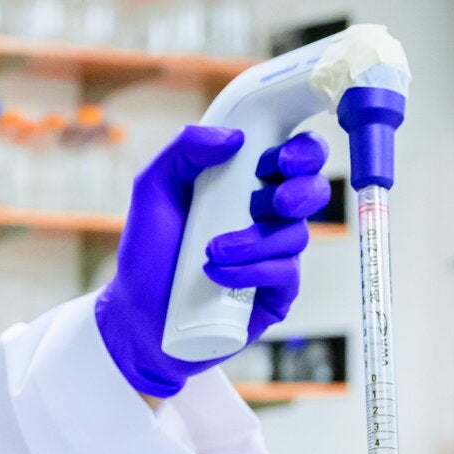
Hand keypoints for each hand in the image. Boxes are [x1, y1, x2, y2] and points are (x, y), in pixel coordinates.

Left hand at [94, 124, 331, 398]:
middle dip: (302, 191)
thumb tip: (231, 136)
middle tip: (273, 202)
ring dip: (255, 240)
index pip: (293, 156)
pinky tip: (216, 274)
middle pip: (315, 190)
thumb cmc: (148, 253)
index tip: (281, 159)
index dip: (302, 151)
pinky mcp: (276, 293)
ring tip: (211, 251)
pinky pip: (286, 274)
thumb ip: (182, 152)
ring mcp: (275, 256)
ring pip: (297, 234)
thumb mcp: (152, 192)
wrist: (138, 317)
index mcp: (245, 183)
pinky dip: (252, 270)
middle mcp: (267, 216)